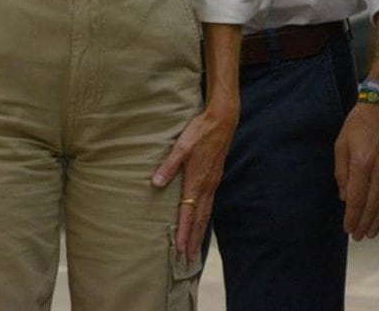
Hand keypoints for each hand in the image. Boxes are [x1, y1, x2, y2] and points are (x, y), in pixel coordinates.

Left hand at [151, 100, 238, 258]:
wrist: (223, 121)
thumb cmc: (201, 131)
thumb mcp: (182, 145)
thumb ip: (169, 165)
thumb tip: (155, 183)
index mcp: (197, 181)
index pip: (188, 212)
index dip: (184, 231)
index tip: (180, 248)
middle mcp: (207, 186)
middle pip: (200, 218)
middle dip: (194, 238)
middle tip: (190, 258)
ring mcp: (213, 182)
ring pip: (206, 212)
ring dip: (200, 230)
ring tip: (196, 245)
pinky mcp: (215, 177)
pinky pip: (210, 203)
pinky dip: (205, 217)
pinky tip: (202, 219)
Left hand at [335, 99, 378, 239]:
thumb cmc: (359, 123)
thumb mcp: (341, 143)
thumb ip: (342, 172)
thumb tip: (345, 197)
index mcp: (362, 163)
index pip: (357, 198)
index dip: (352, 217)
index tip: (348, 229)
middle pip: (373, 205)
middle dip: (365, 224)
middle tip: (359, 236)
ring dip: (378, 221)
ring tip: (371, 233)